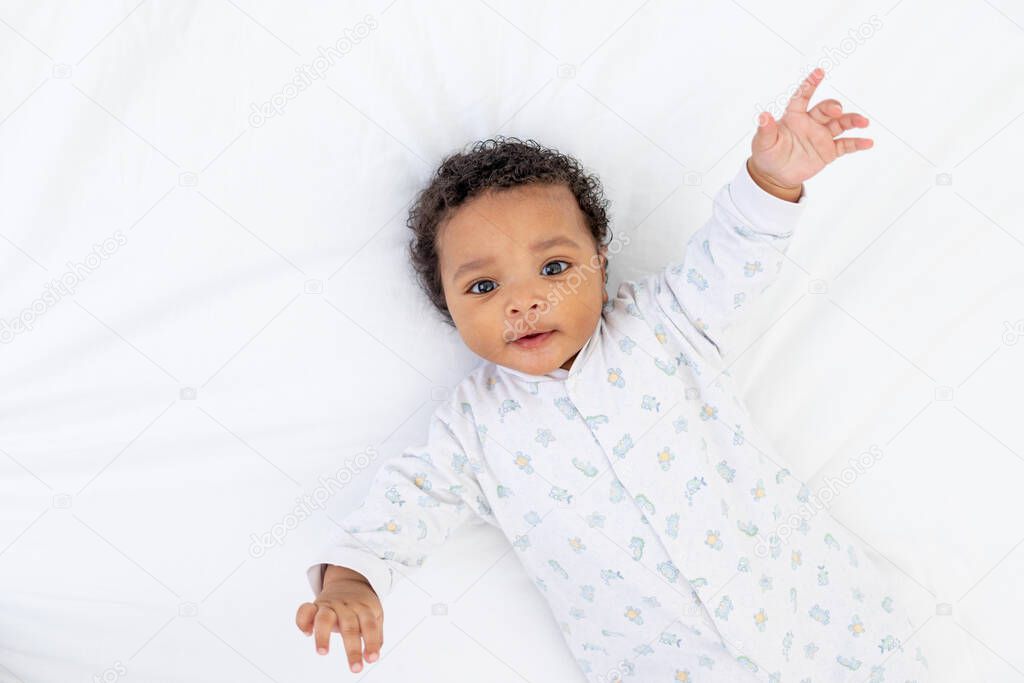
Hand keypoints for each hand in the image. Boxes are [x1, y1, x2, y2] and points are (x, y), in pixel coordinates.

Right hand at [295, 565, 382, 672]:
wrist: (349, 581)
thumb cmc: (361, 605)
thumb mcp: (375, 614)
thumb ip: (376, 634)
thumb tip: (372, 655)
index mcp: (364, 608)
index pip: (370, 626)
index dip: (371, 642)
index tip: (372, 659)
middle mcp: (347, 607)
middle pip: (349, 626)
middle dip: (352, 649)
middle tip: (355, 668)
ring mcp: (330, 606)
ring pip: (325, 618)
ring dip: (323, 635)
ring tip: (322, 652)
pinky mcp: (315, 605)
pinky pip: (305, 610)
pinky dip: (303, 620)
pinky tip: (307, 633)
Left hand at [749, 67, 872, 198]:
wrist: (775, 175)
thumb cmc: (767, 154)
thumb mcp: (763, 143)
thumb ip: (765, 129)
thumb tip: (763, 115)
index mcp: (794, 116)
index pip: (803, 96)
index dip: (810, 84)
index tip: (819, 72)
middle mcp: (811, 122)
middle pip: (826, 109)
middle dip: (833, 107)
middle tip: (836, 111)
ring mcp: (822, 135)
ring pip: (841, 123)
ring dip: (852, 120)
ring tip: (863, 122)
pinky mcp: (829, 150)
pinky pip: (846, 145)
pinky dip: (857, 143)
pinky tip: (868, 142)